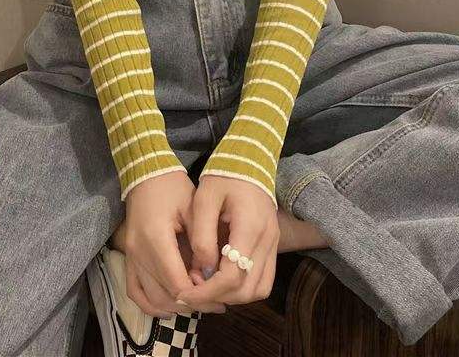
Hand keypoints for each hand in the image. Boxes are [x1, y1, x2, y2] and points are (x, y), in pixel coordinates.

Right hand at [122, 170, 225, 315]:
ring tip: (199, 304)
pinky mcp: (129, 258)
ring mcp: (131, 257)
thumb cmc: (173, 188)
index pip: (177, 282)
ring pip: (150, 298)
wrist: (146, 175)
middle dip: (192, 304)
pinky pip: (135, 292)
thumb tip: (208, 276)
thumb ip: (201, 244)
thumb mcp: (193, 209)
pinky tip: (171, 307)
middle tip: (216, 304)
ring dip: (175, 307)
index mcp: (156, 238)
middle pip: (165, 295)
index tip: (219, 296)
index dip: (198, 296)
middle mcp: (140, 252)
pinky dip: (151, 304)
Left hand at [180, 175, 279, 306]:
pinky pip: (263, 279)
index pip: (232, 275)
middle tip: (192, 291)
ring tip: (206, 286)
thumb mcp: (204, 199)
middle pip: (247, 289)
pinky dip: (244, 287)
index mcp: (249, 227)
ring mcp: (273, 244)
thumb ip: (202, 235)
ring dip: (232, 295)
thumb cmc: (223, 175)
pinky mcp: (273, 246)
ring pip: (258, 289)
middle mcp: (267, 240)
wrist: (249, 160)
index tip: (185, 292)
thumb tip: (202, 271)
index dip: (207, 290)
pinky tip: (222, 279)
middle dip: (217, 296)